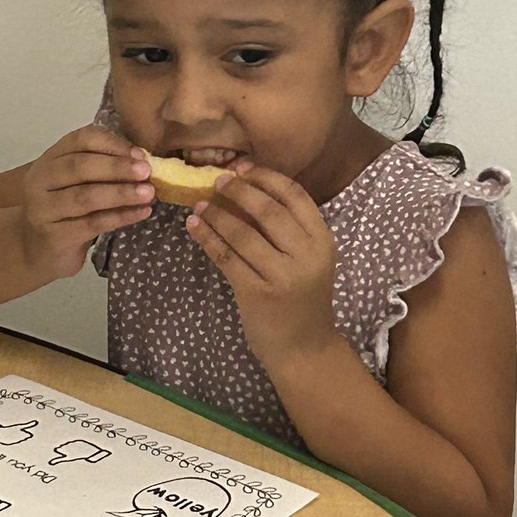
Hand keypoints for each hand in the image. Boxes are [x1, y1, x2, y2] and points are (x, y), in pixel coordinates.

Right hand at [19, 125, 153, 278]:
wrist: (39, 250)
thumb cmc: (68, 211)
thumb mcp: (79, 184)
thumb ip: (103, 168)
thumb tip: (144, 161)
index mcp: (51, 158)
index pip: (81, 140)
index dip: (112, 144)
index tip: (140, 154)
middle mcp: (41, 179)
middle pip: (80, 167)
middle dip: (117, 167)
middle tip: (147, 171)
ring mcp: (43, 209)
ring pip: (86, 196)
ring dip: (121, 193)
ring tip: (148, 193)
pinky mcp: (53, 236)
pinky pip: (91, 224)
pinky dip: (120, 217)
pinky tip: (142, 213)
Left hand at [185, 166, 338, 366]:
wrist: (304, 348)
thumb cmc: (301, 297)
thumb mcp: (306, 258)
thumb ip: (286, 228)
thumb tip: (243, 187)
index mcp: (322, 239)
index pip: (294, 194)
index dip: (264, 177)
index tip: (241, 168)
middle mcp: (306, 254)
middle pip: (267, 209)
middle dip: (237, 190)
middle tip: (216, 181)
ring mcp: (282, 275)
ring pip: (242, 232)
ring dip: (216, 214)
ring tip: (199, 205)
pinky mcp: (257, 293)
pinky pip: (226, 257)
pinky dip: (207, 238)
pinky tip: (194, 227)